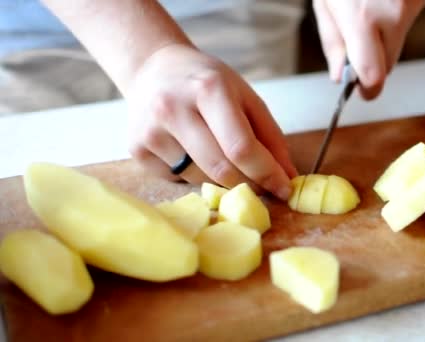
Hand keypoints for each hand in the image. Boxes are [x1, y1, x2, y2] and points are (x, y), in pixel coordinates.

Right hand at [126, 44, 297, 200]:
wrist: (153, 68)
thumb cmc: (206, 82)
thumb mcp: (244, 96)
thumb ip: (269, 136)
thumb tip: (287, 176)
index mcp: (208, 89)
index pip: (241, 146)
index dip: (266, 173)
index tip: (284, 189)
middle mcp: (173, 109)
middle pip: (220, 169)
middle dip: (248, 184)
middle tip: (263, 187)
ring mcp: (151, 131)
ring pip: (199, 179)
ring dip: (221, 180)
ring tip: (220, 155)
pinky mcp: (136, 149)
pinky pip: (177, 179)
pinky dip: (194, 174)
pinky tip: (190, 149)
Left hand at [313, 0, 424, 98]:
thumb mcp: (325, 1)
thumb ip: (332, 41)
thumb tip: (339, 77)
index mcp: (361, 17)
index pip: (372, 76)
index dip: (367, 89)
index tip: (361, 90)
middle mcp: (393, 13)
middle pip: (388, 65)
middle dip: (372, 60)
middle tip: (358, 38)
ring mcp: (413, 5)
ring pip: (398, 42)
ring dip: (384, 35)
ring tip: (369, 7)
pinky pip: (407, 21)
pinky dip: (394, 16)